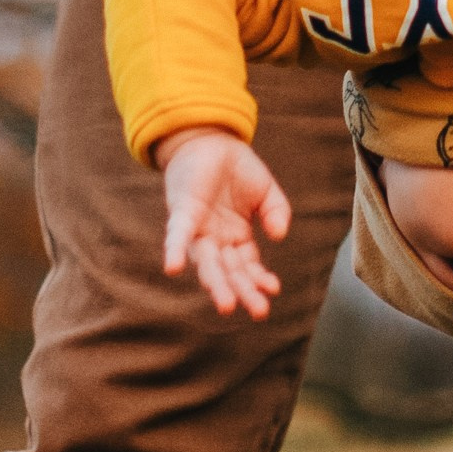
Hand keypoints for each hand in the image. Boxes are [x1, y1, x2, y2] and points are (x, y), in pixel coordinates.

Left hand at [155, 126, 292, 317]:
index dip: (259, 279)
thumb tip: (280, 236)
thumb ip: (277, 212)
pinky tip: (173, 268)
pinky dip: (174, 251)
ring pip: (206, 262)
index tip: (273, 290)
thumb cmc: (237, 168)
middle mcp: (216, 240)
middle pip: (229, 272)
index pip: (248, 267)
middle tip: (259, 312)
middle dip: (243, 292)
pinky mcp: (183, 212)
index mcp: (236, 239)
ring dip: (215, 283)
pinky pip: (177, 235)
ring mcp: (198, 229)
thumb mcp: (267, 192)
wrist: (211, 139)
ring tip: (228, 305)